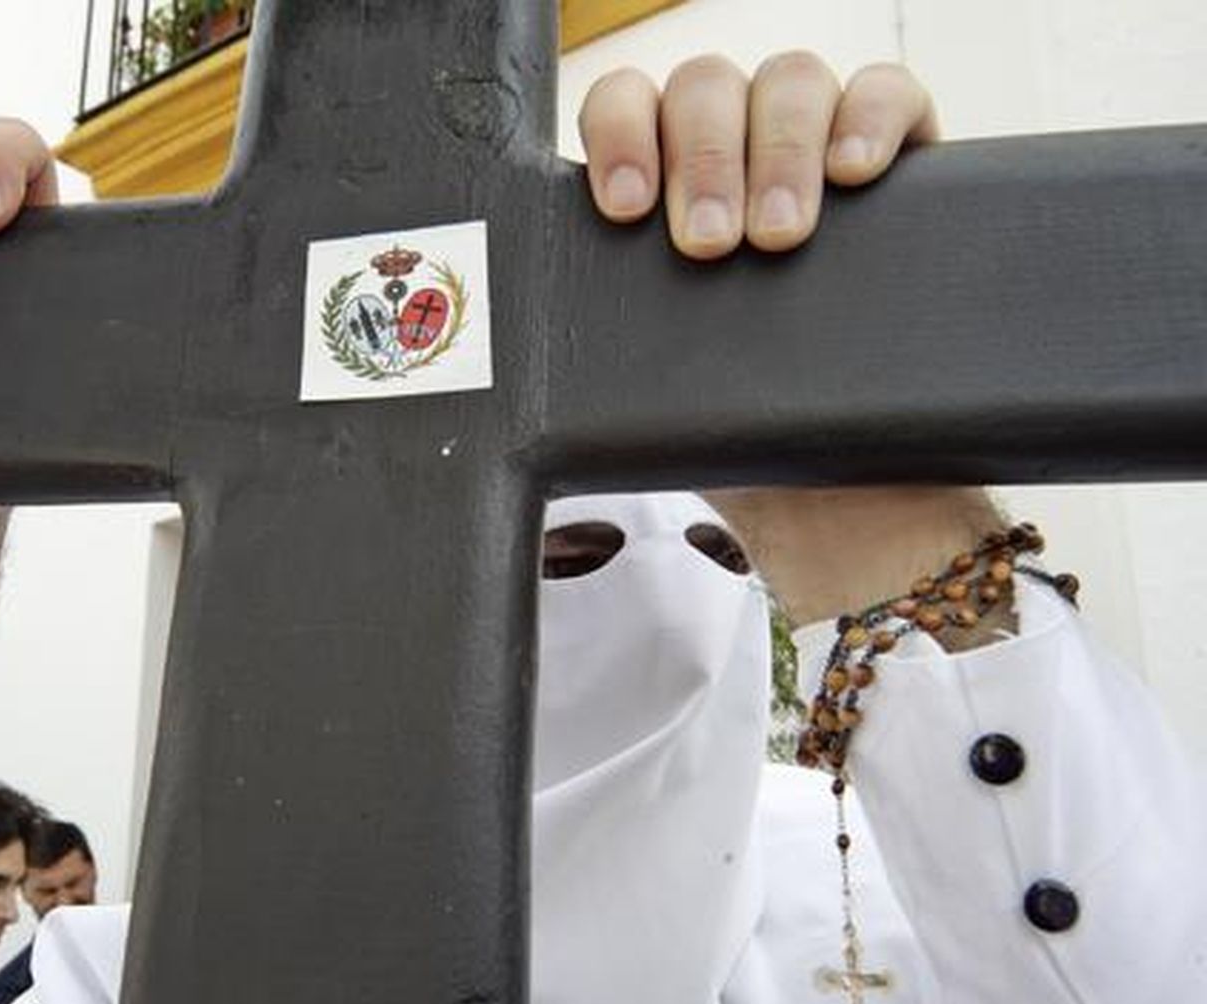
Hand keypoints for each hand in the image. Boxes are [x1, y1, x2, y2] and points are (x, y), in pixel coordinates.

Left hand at [575, 55, 1000, 627]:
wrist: (833, 493)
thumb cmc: (732, 424)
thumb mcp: (653, 375)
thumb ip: (613, 328)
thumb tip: (532, 348)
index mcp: (661, 183)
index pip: (625, 104)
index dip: (620, 135)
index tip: (624, 208)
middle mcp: (734, 148)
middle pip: (705, 88)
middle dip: (702, 160)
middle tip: (706, 246)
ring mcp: (816, 144)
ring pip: (790, 80)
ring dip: (778, 149)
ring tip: (777, 238)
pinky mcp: (901, 158)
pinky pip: (891, 93)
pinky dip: (872, 117)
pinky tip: (854, 173)